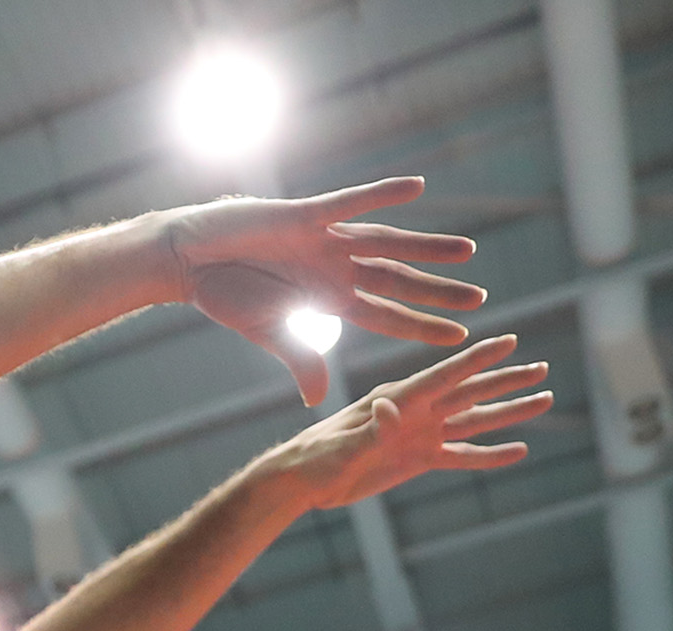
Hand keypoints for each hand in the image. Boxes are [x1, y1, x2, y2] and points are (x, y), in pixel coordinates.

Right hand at [165, 178, 486, 406]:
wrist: (191, 259)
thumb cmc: (226, 295)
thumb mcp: (269, 334)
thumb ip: (302, 360)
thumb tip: (320, 401)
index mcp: (328, 300)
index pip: (386, 316)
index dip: (422, 326)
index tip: (459, 335)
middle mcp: (335, 269)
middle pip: (398, 281)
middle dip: (438, 291)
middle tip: (480, 298)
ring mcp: (325, 241)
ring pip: (388, 244)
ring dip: (427, 248)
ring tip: (468, 252)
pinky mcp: (307, 215)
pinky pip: (352, 203)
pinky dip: (383, 195)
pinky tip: (418, 188)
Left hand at [259, 335, 549, 510]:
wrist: (302, 480)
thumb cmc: (315, 457)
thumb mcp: (342, 444)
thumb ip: (370, 430)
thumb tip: (390, 409)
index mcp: (397, 397)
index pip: (445, 374)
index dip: (478, 359)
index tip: (510, 341)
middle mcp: (416, 410)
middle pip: (471, 391)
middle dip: (506, 380)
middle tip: (542, 367)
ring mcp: (420, 433)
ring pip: (474, 419)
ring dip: (508, 412)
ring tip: (544, 399)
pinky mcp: (418, 458)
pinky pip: (462, 454)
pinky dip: (489, 454)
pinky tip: (518, 451)